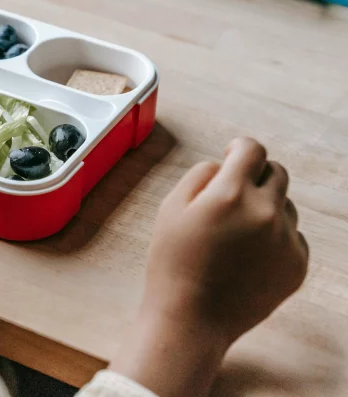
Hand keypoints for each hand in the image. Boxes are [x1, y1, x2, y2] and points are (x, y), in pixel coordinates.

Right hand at [110, 137, 308, 396]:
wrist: (190, 319)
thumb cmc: (172, 262)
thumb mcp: (170, 208)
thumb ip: (199, 176)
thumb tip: (224, 164)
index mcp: (231, 194)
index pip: (252, 149)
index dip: (240, 147)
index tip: (233, 152)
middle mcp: (265, 212)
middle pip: (276, 172)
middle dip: (256, 175)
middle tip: (233, 193)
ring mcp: (285, 241)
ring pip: (286, 205)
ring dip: (266, 207)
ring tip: (236, 233)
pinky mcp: (297, 266)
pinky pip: (293, 237)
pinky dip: (275, 238)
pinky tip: (248, 256)